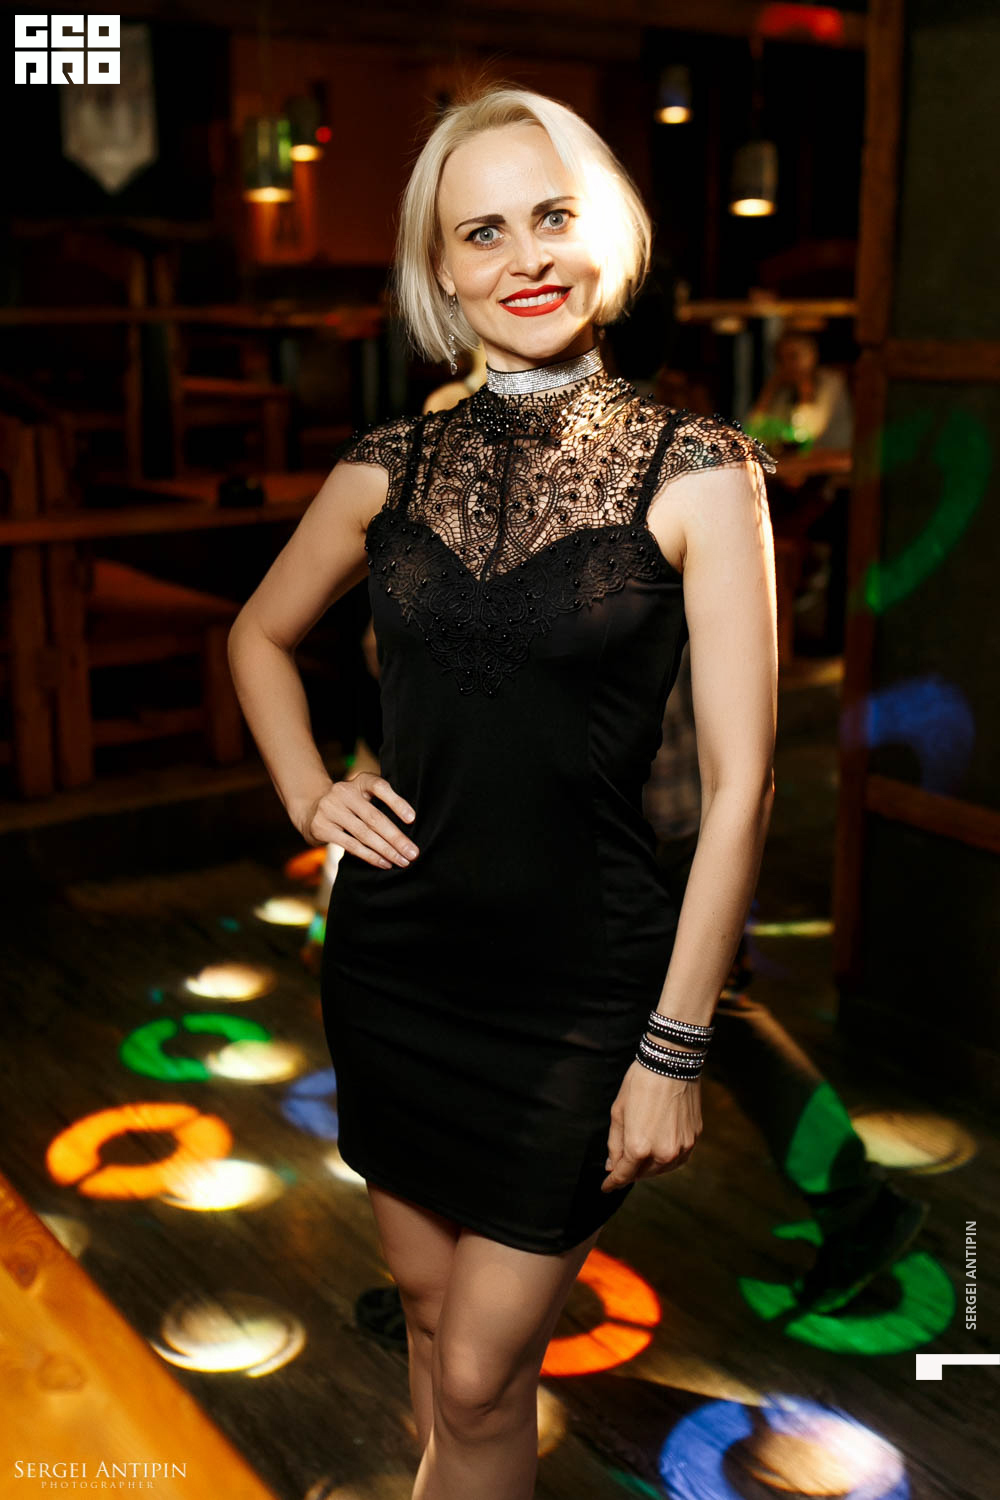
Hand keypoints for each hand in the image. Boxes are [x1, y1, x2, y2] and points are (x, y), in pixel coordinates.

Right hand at [298, 772, 418, 869]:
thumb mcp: (363, 796)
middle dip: (396, 838)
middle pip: (374, 817)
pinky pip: (351, 845)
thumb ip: (381, 804)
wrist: (312, 810)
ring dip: (386, 850)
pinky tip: (384, 863)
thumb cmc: (350, 806)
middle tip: (412, 853)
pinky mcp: (322, 827)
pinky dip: (370, 856)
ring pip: (364, 834)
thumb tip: (409, 829)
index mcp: (359, 781)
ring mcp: (330, 809)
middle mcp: (343, 792)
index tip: (412, 819)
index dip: (397, 802)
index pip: (379, 787)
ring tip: (402, 861)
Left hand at [601, 1061, 702, 1191]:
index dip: (612, 1182)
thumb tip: (612, 1165)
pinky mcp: (694, 1138)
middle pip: (643, 1174)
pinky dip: (666, 1158)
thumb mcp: (618, 1112)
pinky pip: (678, 1158)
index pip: (623, 1175)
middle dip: (630, 1172)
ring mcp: (681, 1147)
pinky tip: (659, 1148)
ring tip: (640, 1156)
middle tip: (621, 1165)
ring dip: (649, 1167)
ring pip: (662, 1169)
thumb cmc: (640, 1084)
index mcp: (639, 1147)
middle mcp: (662, 1153)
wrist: (671, 1063)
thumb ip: (614, 1144)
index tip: (606, 1186)